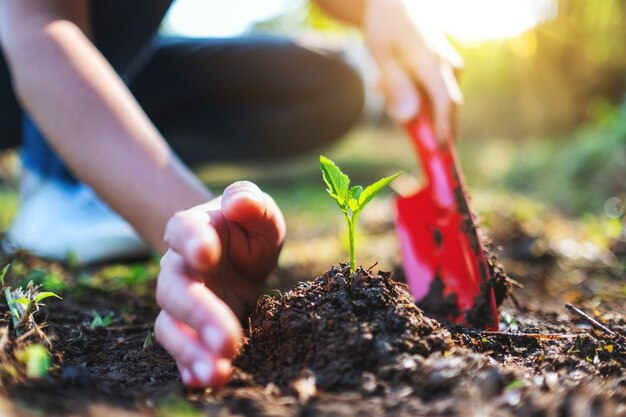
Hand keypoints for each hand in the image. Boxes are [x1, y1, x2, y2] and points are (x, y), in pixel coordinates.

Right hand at [154, 181, 285, 386]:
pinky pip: (181, 349)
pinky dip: (189, 366)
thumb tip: (240, 203)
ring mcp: (181, 301)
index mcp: (195, 229)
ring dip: (191, 350)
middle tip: (227, 339)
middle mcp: (180, 267)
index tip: (208, 255)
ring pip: (171, 325)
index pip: (182, 230)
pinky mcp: (191, 328)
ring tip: (216, 372)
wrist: (240, 255)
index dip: (191, 241)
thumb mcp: (260, 213)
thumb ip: (251, 202)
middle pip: (175, 289)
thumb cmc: (248, 230)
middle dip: (198, 313)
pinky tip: (205, 381)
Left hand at [363, 0, 462, 140]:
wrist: (396, 5)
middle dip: (427, 126)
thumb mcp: (382, 57)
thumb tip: (408, 119)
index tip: (436, 150)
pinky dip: (411, 97)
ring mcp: (451, 69)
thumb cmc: (387, 29)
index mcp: (434, 63)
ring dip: (409, 105)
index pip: (446, 102)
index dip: (443, 129)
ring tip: (381, 82)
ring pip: (435, 104)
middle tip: (403, 130)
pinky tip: (387, 80)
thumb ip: (396, 88)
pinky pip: (432, 96)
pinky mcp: (446, 72)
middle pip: (447, 109)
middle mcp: (450, 67)